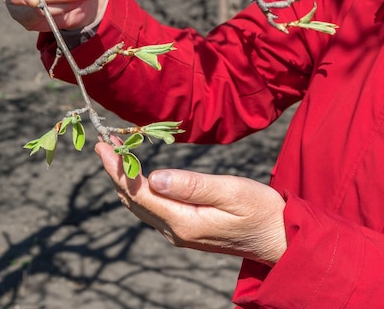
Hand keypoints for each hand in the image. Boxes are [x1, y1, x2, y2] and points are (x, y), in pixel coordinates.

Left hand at [95, 142, 287, 266]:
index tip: (104, 146)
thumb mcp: (231, 191)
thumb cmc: (261, 211)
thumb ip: (192, 186)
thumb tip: (154, 178)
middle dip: (116, 172)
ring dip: (125, 181)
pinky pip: (152, 210)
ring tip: (115, 155)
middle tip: (104, 145)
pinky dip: (138, 190)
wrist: (279, 239)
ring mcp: (178, 234)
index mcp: (183, 222)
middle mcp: (175, 232)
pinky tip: (137, 176)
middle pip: (133, 200)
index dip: (119, 169)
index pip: (138, 193)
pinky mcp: (185, 230)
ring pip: (140, 207)